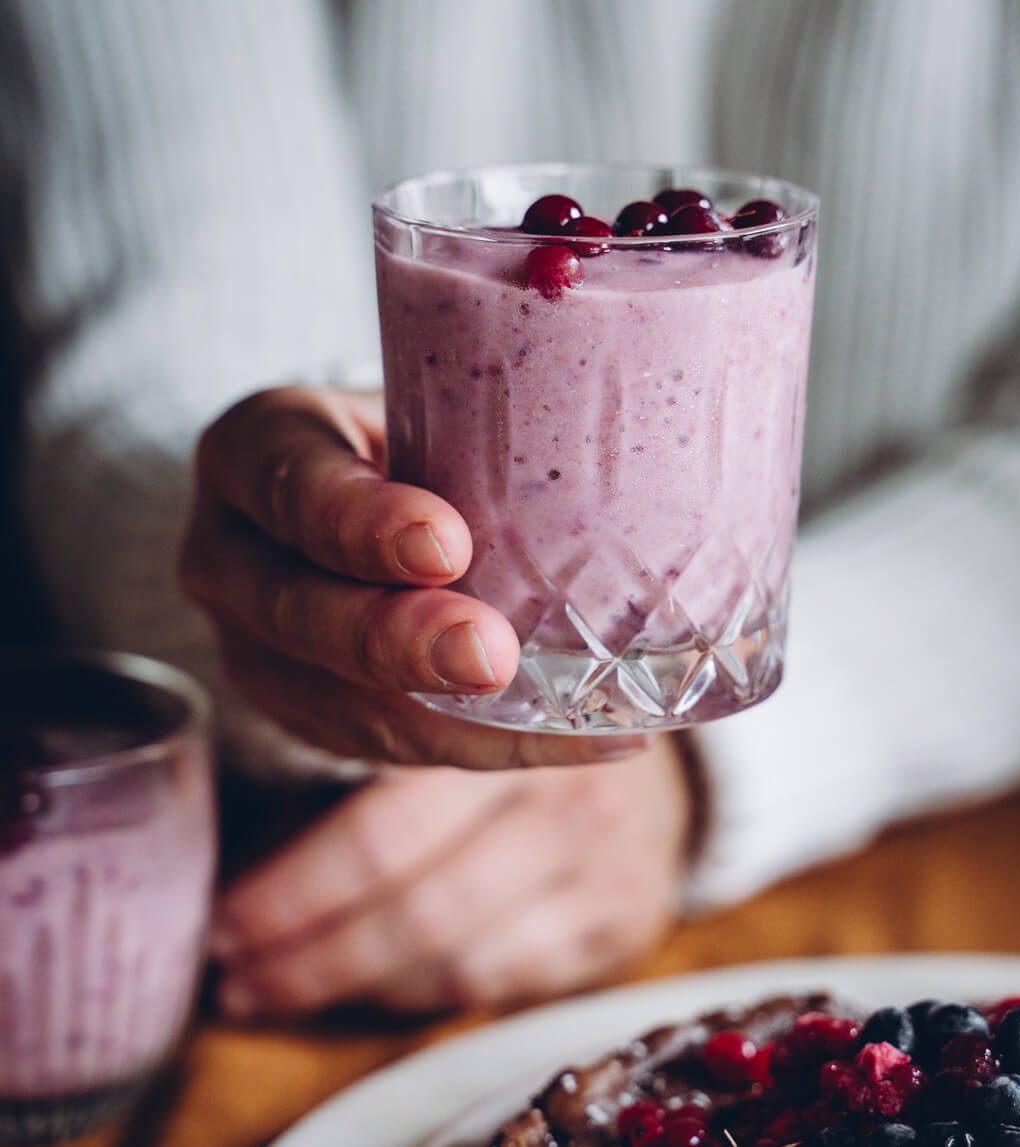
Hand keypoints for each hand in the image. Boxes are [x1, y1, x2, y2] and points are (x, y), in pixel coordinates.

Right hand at [180, 385, 643, 768]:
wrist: (349, 509)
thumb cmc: (413, 436)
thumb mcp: (428, 399)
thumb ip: (495, 411)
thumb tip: (659, 402)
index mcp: (255, 452)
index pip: (290, 481)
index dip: (359, 521)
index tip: (445, 542)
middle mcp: (232, 556)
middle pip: (299, 610)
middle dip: (398, 641)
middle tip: (491, 656)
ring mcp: (258, 650)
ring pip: (342, 703)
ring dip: (454, 722)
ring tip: (571, 722)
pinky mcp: (308, 714)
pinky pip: (392, 747)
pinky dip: (491, 747)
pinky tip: (587, 737)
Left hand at [211, 737, 691, 1014]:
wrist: (657, 751)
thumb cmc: (524, 720)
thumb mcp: (455, 700)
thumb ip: (379, 742)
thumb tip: (248, 842)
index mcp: (512, 726)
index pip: (383, 834)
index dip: (293, 892)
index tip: (222, 924)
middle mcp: (574, 799)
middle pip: (420, 911)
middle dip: (311, 958)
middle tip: (233, 979)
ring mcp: (611, 870)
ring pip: (458, 961)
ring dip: (357, 985)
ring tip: (277, 990)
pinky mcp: (627, 926)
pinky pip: (503, 982)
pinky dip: (425, 992)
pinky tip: (374, 985)